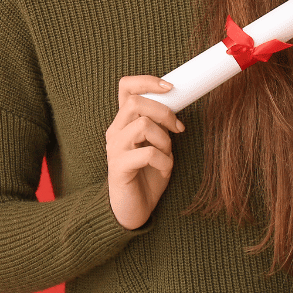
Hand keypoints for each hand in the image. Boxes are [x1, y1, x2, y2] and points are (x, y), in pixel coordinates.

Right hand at [106, 76, 182, 229]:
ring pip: (142, 125)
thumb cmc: (147, 176)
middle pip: (135, 102)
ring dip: (164, 139)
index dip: (147, 81)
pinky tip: (164, 171)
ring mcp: (115, 149)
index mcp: (124, 122)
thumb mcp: (158, 145)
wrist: (132, 210)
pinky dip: (165, 161)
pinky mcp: (119, 167)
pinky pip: (148, 154)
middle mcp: (115, 131)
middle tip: (178, 129)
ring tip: (167, 154)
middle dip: (164, 112)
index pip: (126, 87)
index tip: (171, 88)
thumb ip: (160, 125)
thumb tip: (177, 105)